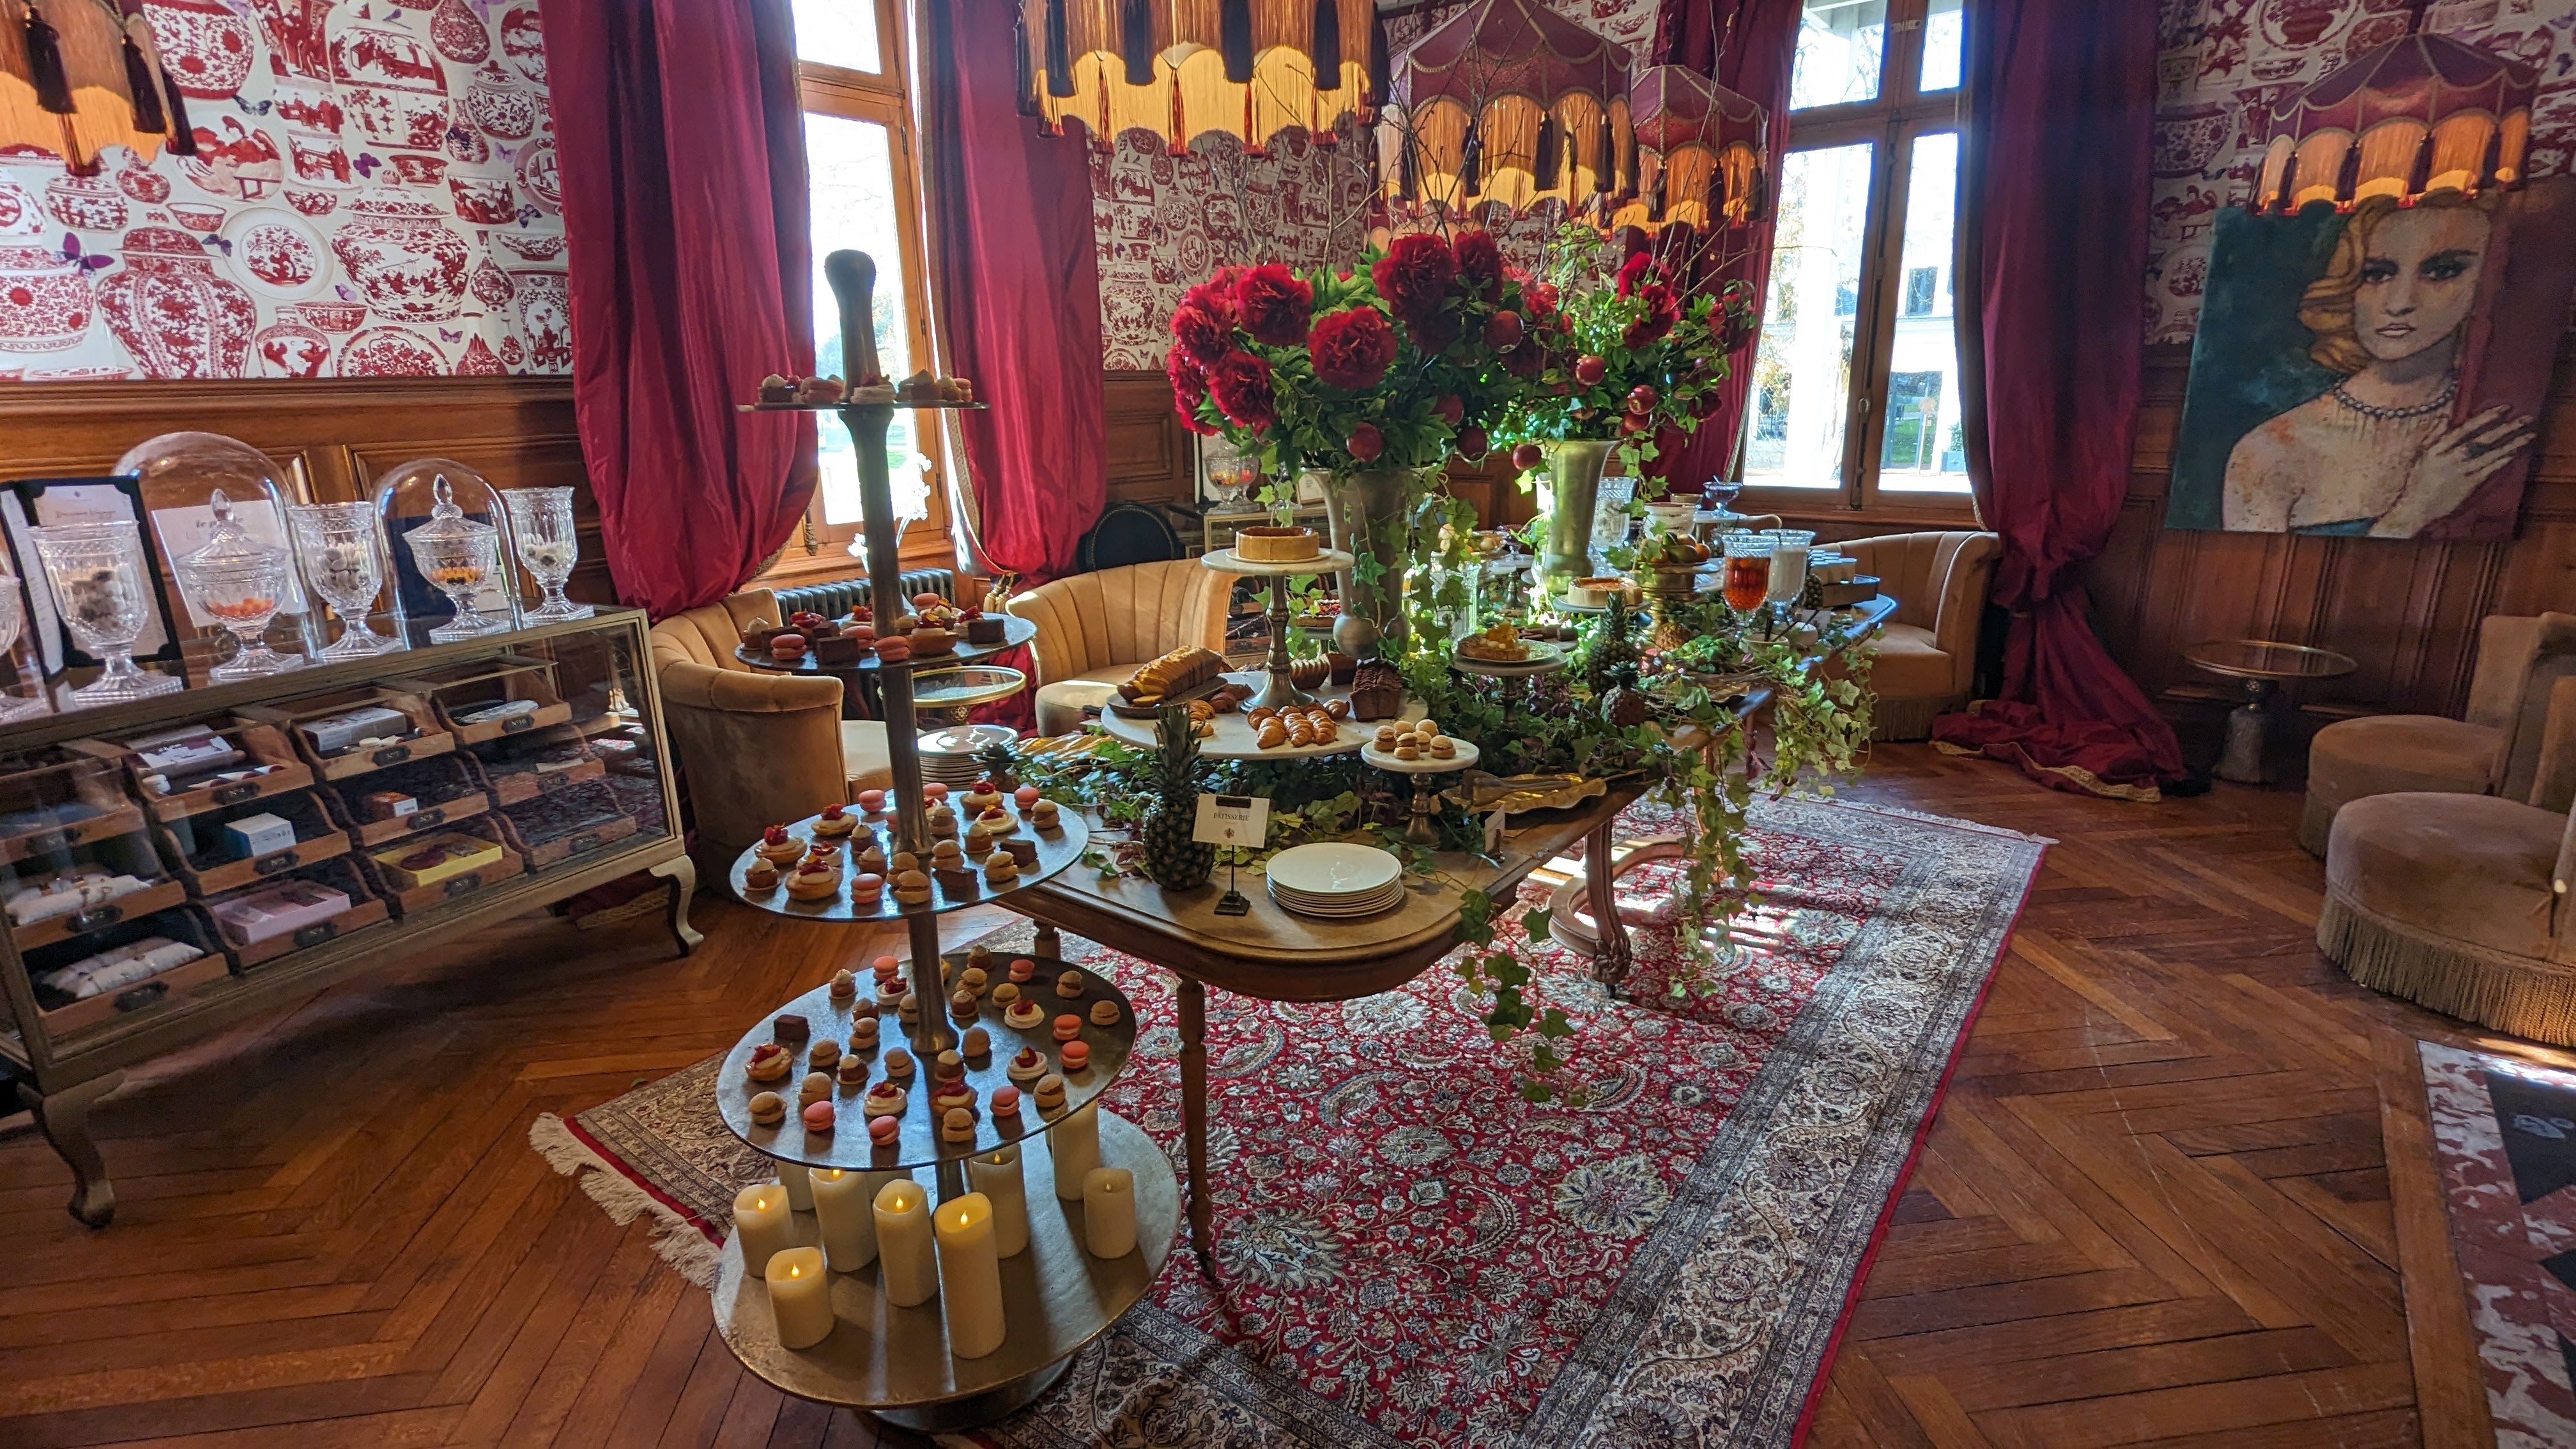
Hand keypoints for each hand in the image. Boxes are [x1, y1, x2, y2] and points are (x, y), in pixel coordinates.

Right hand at [2374, 405, 2536, 536]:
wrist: (2415, 510)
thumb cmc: (2417, 484)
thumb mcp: (2422, 457)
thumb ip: (2435, 438)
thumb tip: (2444, 419)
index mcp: (2436, 449)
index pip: (2465, 429)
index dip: (2486, 418)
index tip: (2504, 408)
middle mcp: (2449, 458)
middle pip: (2482, 440)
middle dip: (2505, 428)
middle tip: (2526, 418)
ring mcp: (2460, 472)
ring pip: (2490, 454)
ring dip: (2511, 443)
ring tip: (2529, 434)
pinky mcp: (2468, 485)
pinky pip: (2489, 470)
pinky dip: (2502, 460)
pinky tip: (2515, 452)